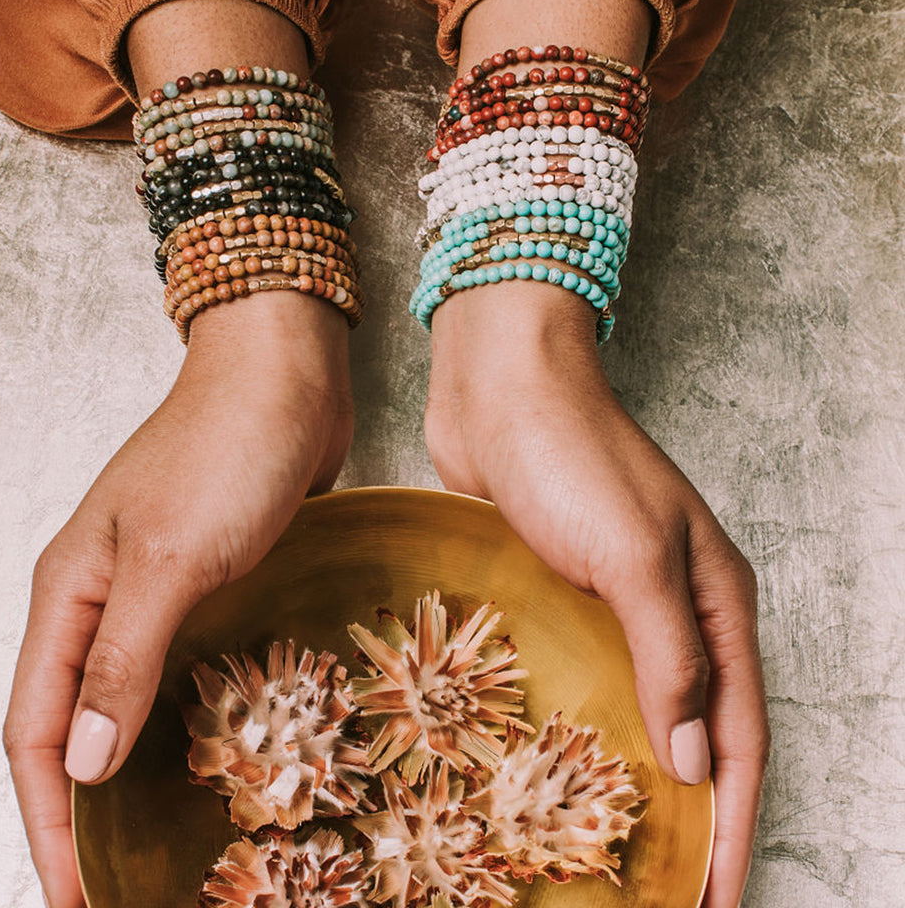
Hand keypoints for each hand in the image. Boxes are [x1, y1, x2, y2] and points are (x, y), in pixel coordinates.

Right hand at [3, 296, 352, 907]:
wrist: (287, 374)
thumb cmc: (227, 446)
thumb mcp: (171, 557)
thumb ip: (123, 656)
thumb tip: (80, 760)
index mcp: (70, 592)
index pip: (35, 729)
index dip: (48, 819)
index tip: (77, 895)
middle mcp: (105, 597)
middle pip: (75, 723)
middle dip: (88, 808)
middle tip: (122, 882)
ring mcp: (161, 588)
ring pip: (133, 699)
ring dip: (141, 769)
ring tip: (170, 839)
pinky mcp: (214, 579)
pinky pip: (190, 666)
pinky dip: (195, 718)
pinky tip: (223, 752)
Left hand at [425, 285, 768, 907]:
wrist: (502, 386)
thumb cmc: (571, 457)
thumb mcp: (636, 557)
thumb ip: (672, 659)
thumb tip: (701, 764)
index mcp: (715, 599)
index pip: (741, 734)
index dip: (734, 823)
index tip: (715, 897)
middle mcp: (674, 606)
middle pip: (698, 729)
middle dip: (693, 812)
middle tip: (668, 887)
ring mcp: (614, 599)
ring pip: (638, 707)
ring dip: (634, 774)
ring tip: (610, 843)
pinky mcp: (559, 590)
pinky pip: (582, 674)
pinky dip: (581, 724)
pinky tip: (556, 761)